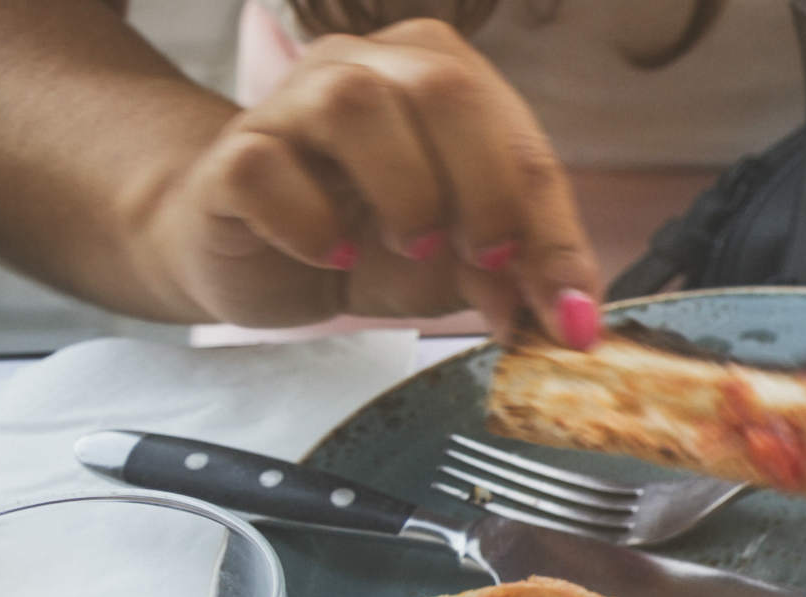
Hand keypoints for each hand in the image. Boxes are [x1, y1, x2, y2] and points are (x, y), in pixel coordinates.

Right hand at [126, 20, 602, 337]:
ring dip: (403, 190)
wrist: (260, 260)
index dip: (553, 229)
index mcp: (438, 80)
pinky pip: (268, 167)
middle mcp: (364, 69)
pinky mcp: (234, 156)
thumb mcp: (462, 266)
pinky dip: (311, 222)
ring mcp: (290, 104)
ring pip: (352, 103)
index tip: (570, 311)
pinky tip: (332, 255)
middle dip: (484, 188)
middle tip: (486, 260)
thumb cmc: (370, 245)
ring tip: (410, 246)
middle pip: (442, 89)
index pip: (518, 139)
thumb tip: (571, 317)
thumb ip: (517, 276)